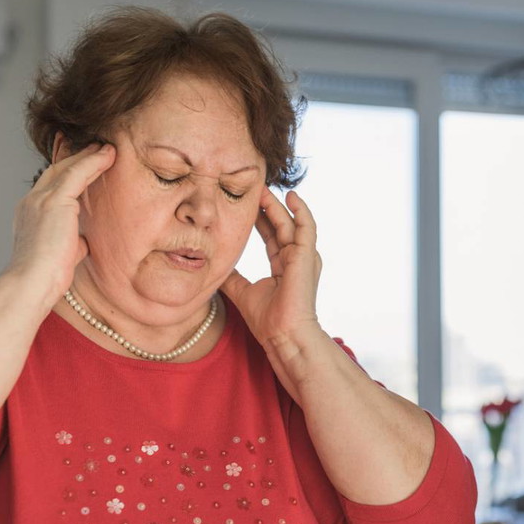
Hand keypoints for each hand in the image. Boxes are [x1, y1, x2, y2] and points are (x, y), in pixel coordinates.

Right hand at [5, 142, 114, 304]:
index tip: (77, 159)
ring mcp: (41, 199)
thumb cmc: (46, 276)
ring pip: (68, 168)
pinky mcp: (55, 201)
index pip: (49, 185)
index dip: (64, 170)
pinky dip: (94, 162)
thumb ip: (71, 242)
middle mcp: (32, 202)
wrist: (32, 282)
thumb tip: (83, 242)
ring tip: (107, 147)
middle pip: (56, 170)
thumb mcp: (61, 254)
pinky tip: (109, 155)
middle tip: (95, 144)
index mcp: (30, 214)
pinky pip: (78, 173)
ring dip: (89, 156)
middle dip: (76, 156)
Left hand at [222, 188, 322, 348]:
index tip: (245, 205)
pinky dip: (301, 210)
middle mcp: (295, 259)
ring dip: (277, 205)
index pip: (271, 236)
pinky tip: (291, 196)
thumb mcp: (241, 291)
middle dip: (266, 207)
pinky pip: (306, 226)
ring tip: (263, 188)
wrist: (283, 335)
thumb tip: (215, 265)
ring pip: (290, 223)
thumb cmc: (267, 320)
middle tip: (252, 189)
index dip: (259, 220)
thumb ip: (231, 276)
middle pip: (279, 226)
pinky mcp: (308, 255)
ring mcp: (303, 257)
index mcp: (283, 266)